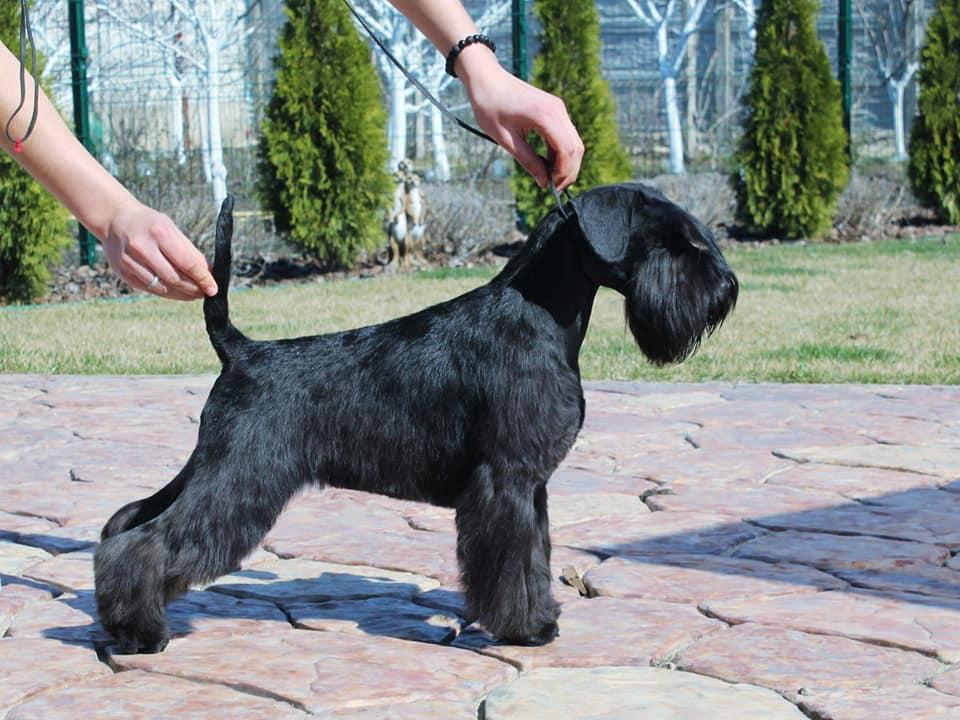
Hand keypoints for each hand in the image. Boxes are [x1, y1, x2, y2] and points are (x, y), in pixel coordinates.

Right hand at [103, 199, 217, 300]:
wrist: (114, 219)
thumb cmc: (149, 224)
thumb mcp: (171, 228)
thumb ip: (189, 251)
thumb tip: (208, 273)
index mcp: (159, 233)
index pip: (187, 263)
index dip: (203, 278)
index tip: (213, 289)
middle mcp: (142, 248)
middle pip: (175, 278)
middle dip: (194, 289)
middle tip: (205, 293)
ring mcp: (130, 262)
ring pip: (163, 287)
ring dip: (182, 294)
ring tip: (194, 294)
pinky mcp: (123, 273)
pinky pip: (150, 289)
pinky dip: (167, 293)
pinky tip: (177, 292)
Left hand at [456, 45, 583, 190]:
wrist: (487, 79)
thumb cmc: (490, 106)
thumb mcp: (505, 139)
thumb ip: (528, 161)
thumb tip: (544, 182)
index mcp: (545, 116)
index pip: (567, 150)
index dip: (563, 173)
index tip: (552, 188)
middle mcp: (557, 110)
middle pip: (576, 148)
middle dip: (569, 171)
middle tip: (554, 188)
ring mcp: (558, 108)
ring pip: (574, 142)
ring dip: (566, 163)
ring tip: (550, 178)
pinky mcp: (555, 109)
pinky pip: (566, 135)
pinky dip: (561, 152)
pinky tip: (548, 162)